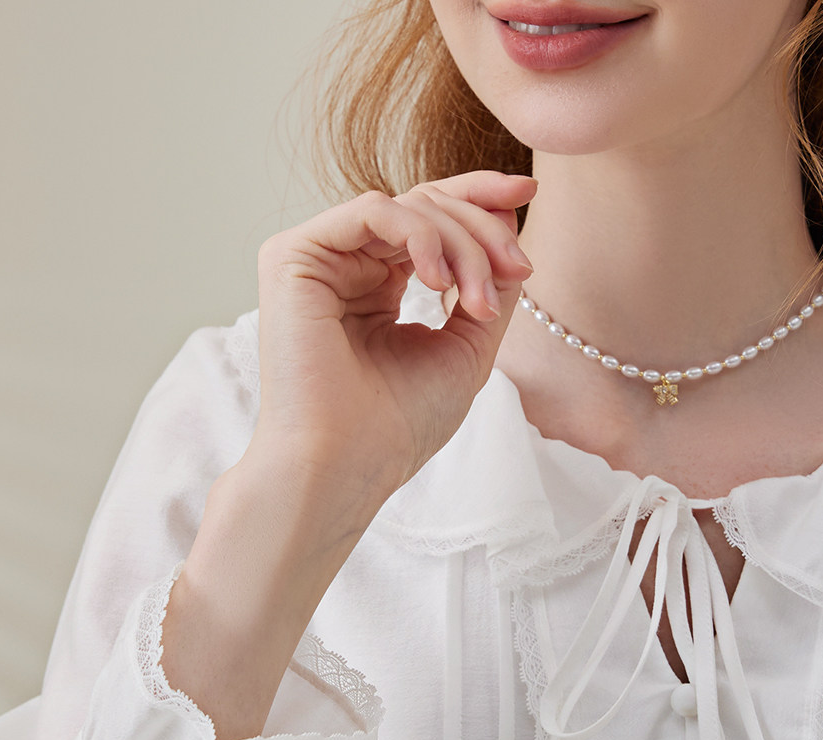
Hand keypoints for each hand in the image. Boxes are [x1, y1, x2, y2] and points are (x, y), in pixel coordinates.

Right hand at [249, 170, 536, 521]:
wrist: (346, 466)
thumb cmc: (398, 424)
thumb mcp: (466, 347)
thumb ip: (488, 285)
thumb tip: (509, 222)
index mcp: (377, 286)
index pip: (430, 219)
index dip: (479, 197)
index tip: (529, 190)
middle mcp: (345, 266)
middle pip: (425, 204)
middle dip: (482, 229)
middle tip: (516, 270)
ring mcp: (317, 260)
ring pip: (407, 207)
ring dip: (460, 244)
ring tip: (475, 303)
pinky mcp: (292, 257)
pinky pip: (371, 210)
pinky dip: (418, 235)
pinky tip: (437, 281)